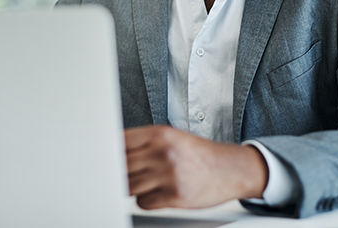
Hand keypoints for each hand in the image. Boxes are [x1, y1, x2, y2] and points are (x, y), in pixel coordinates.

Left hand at [124, 125, 267, 209]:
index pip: (121, 141)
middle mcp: (164, 152)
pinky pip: (143, 202)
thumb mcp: (172, 138)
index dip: (110, 151)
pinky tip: (158, 193)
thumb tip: (114, 153)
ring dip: (133, 188)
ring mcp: (169, 175)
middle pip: (122, 166)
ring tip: (147, 182)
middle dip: (121, 172)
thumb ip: (145, 143)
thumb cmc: (199, 154)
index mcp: (161, 134)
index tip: (106, 157)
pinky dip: (146, 200)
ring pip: (129, 186)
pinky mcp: (175, 196)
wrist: (231, 169)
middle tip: (128, 173)